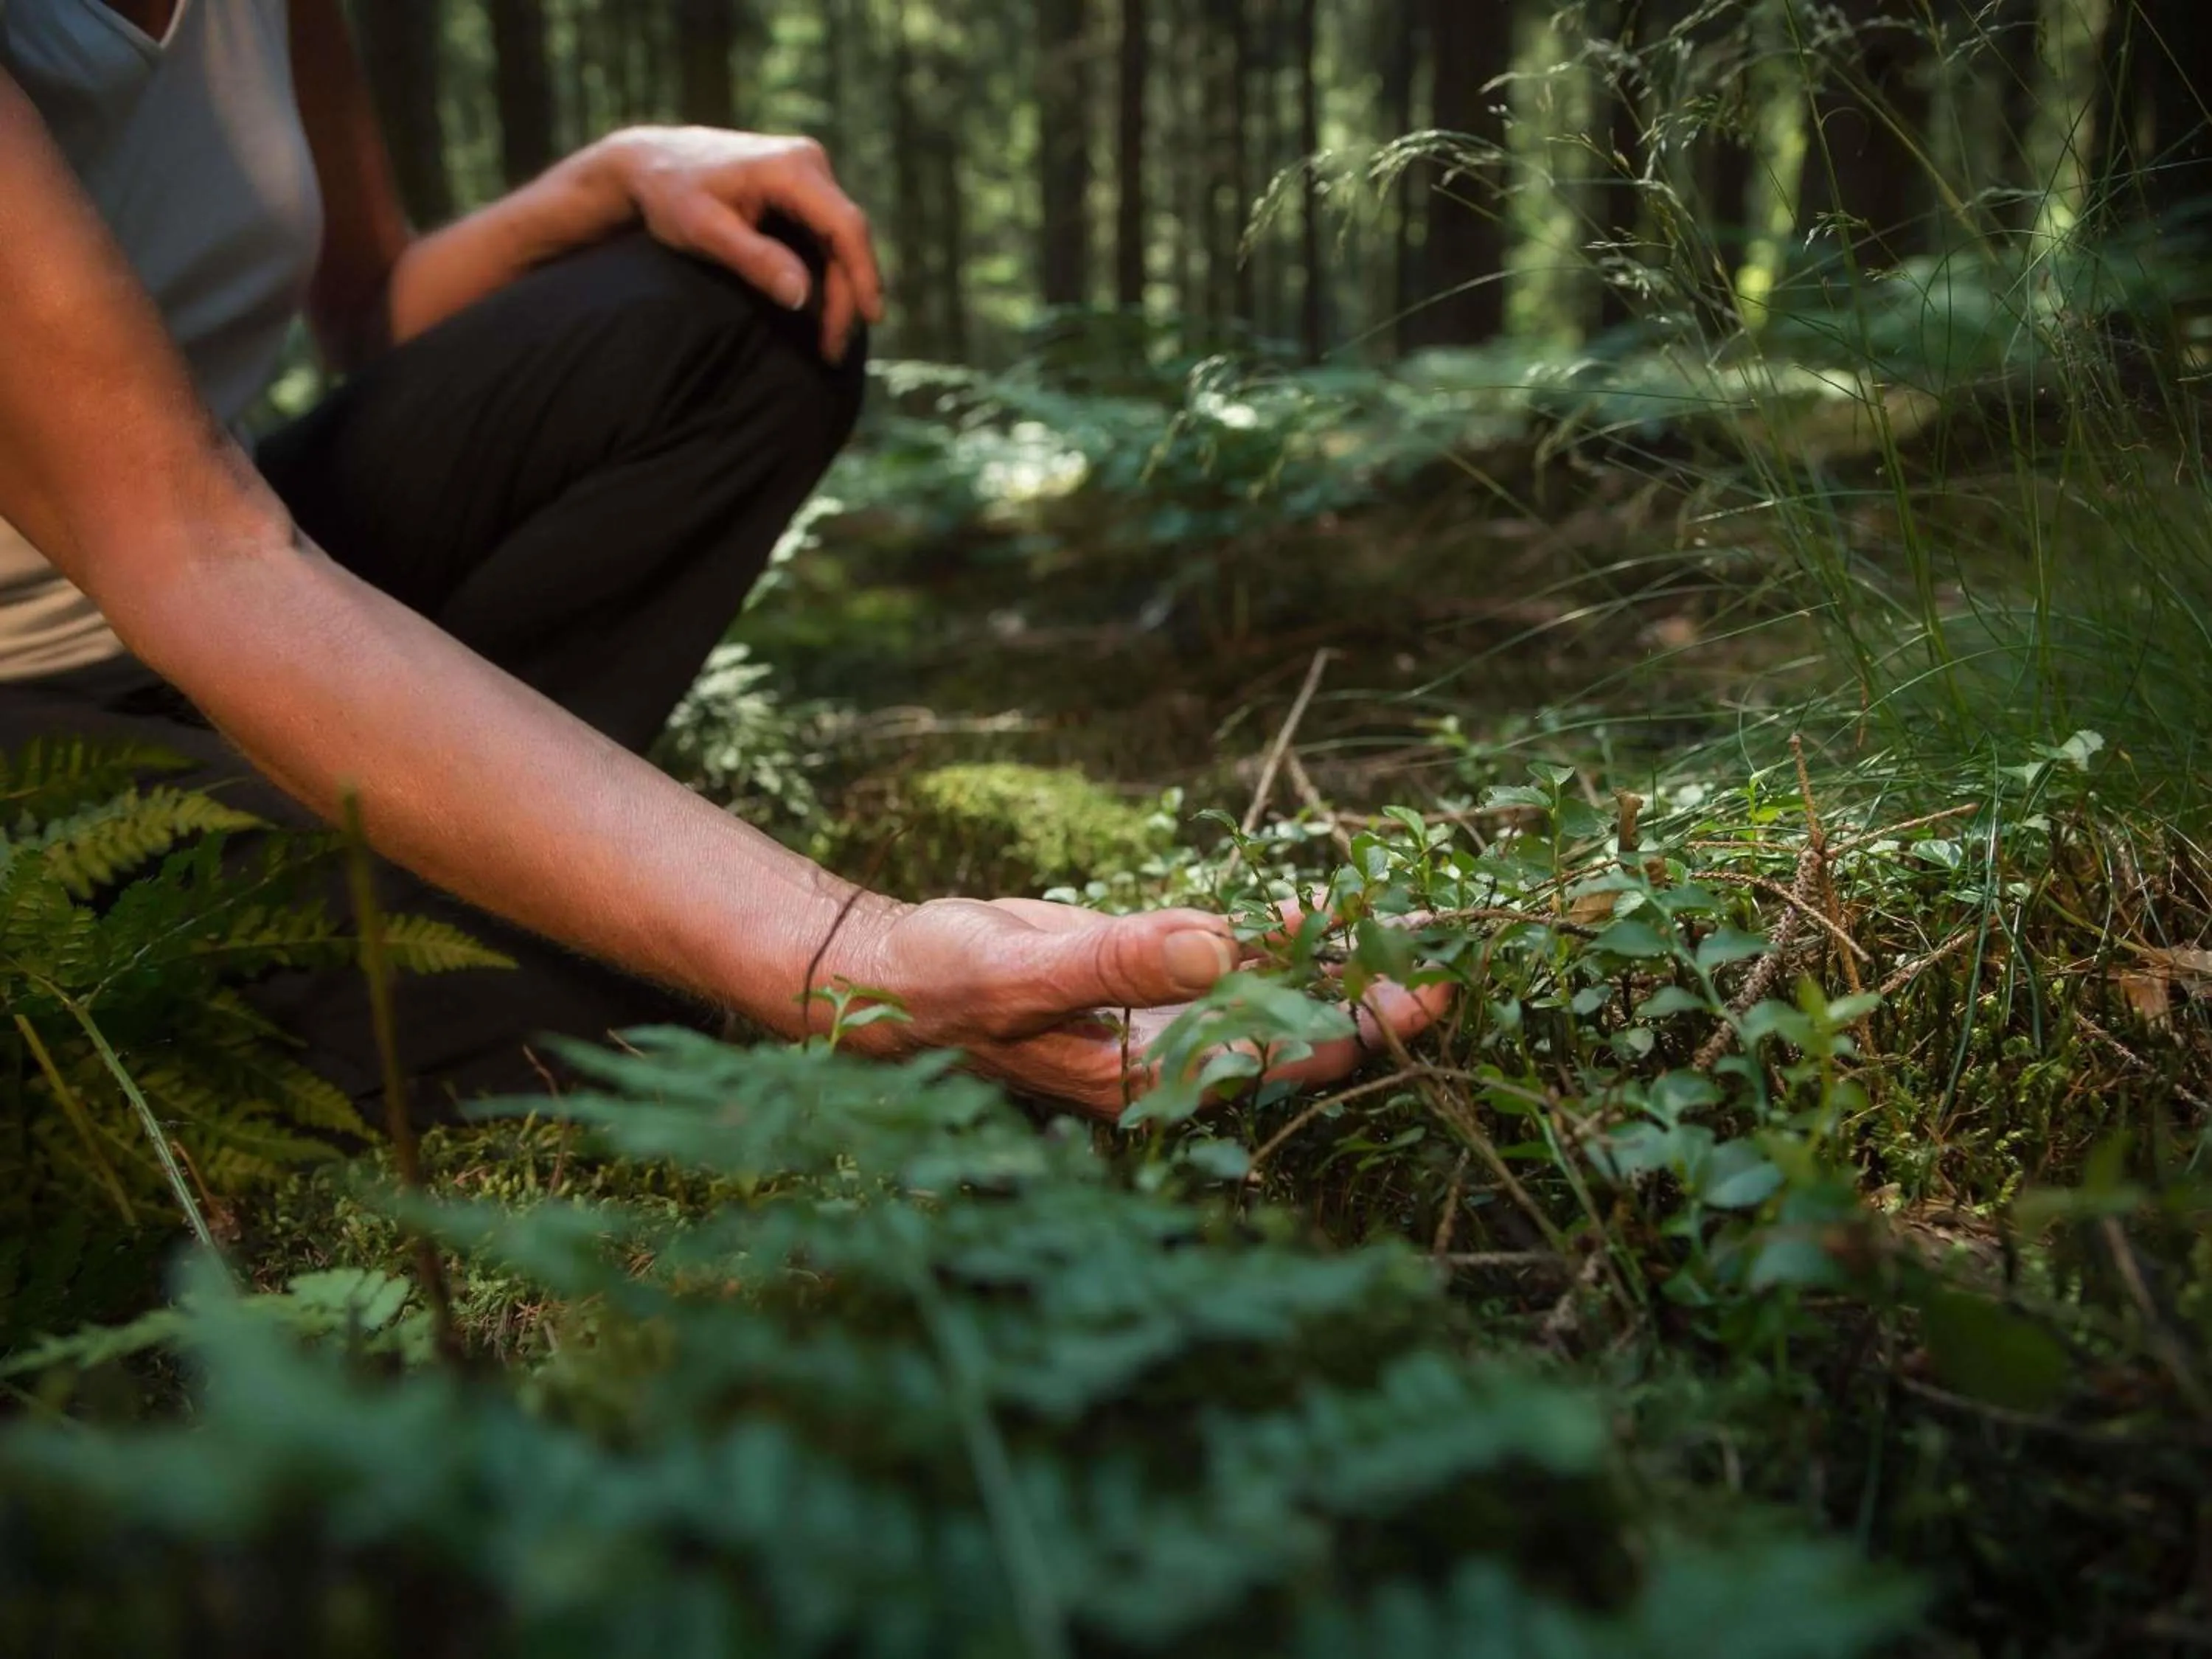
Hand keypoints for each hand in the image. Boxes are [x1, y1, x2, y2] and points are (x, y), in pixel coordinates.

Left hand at [600, 126, 883, 361]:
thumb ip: (755, 260)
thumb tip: (802, 298)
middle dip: (847, 295)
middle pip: (846, 237)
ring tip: (830, 338)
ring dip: (840, 288)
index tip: (871, 320)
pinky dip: (827, 271)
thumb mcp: (705, 231)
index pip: (845, 226)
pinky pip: (825, 234)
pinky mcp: (800, 186)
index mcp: (790, 167)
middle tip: (834, 349)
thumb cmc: (669, 195)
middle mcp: (808, 162)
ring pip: (839, 239)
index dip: (864, 275)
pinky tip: (822, 307)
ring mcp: (806, 172)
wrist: (648, 161)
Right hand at [822, 897, 1451, 1120]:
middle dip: (1377, 998)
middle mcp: (1175, 1056)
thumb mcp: (1021, 972)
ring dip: (1344, 964)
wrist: (897, 974)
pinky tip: (1338, 909)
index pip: (1283, 1061)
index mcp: (1151, 1077)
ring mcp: (1170, 1018)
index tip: (1427, 987)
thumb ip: (1117, 963)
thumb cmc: (945, 986)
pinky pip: (1241, 958)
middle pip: (1302, 1036)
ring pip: (1279, 994)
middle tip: (1458, 952)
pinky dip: (1287, 935)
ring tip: (1423, 925)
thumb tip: (1219, 947)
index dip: (1360, 1026)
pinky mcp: (1157, 979)